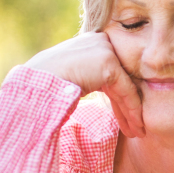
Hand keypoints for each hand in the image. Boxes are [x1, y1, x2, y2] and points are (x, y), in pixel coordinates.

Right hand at [24, 32, 145, 137]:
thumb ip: (89, 75)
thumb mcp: (73, 75)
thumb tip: (100, 86)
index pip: (113, 72)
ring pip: (126, 85)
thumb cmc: (46, 85)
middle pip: (121, 78)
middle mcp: (100, 40)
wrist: (35, 85)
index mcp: (91, 42)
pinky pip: (126, 90)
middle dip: (128, 106)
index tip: (127, 118)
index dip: (120, 96)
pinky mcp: (108, 62)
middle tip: (137, 127)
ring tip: (138, 132)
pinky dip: (131, 110)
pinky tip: (135, 126)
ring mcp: (105, 49)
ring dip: (132, 112)